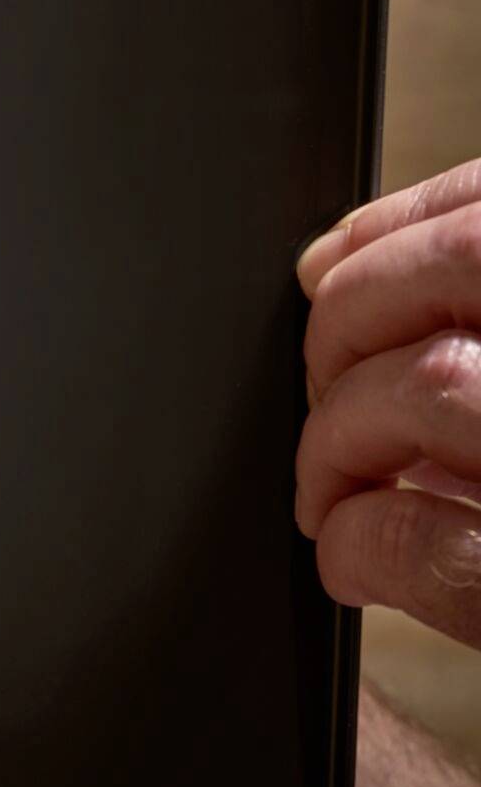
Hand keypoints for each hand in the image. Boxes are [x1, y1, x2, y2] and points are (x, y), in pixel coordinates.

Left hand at [295, 158, 480, 649]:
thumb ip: (479, 333)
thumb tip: (335, 269)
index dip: (401, 228)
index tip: (331, 263)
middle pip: (466, 267)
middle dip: (351, 320)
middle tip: (322, 388)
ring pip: (436, 383)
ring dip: (341, 434)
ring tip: (334, 487)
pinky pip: (432, 542)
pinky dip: (363, 540)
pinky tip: (357, 557)